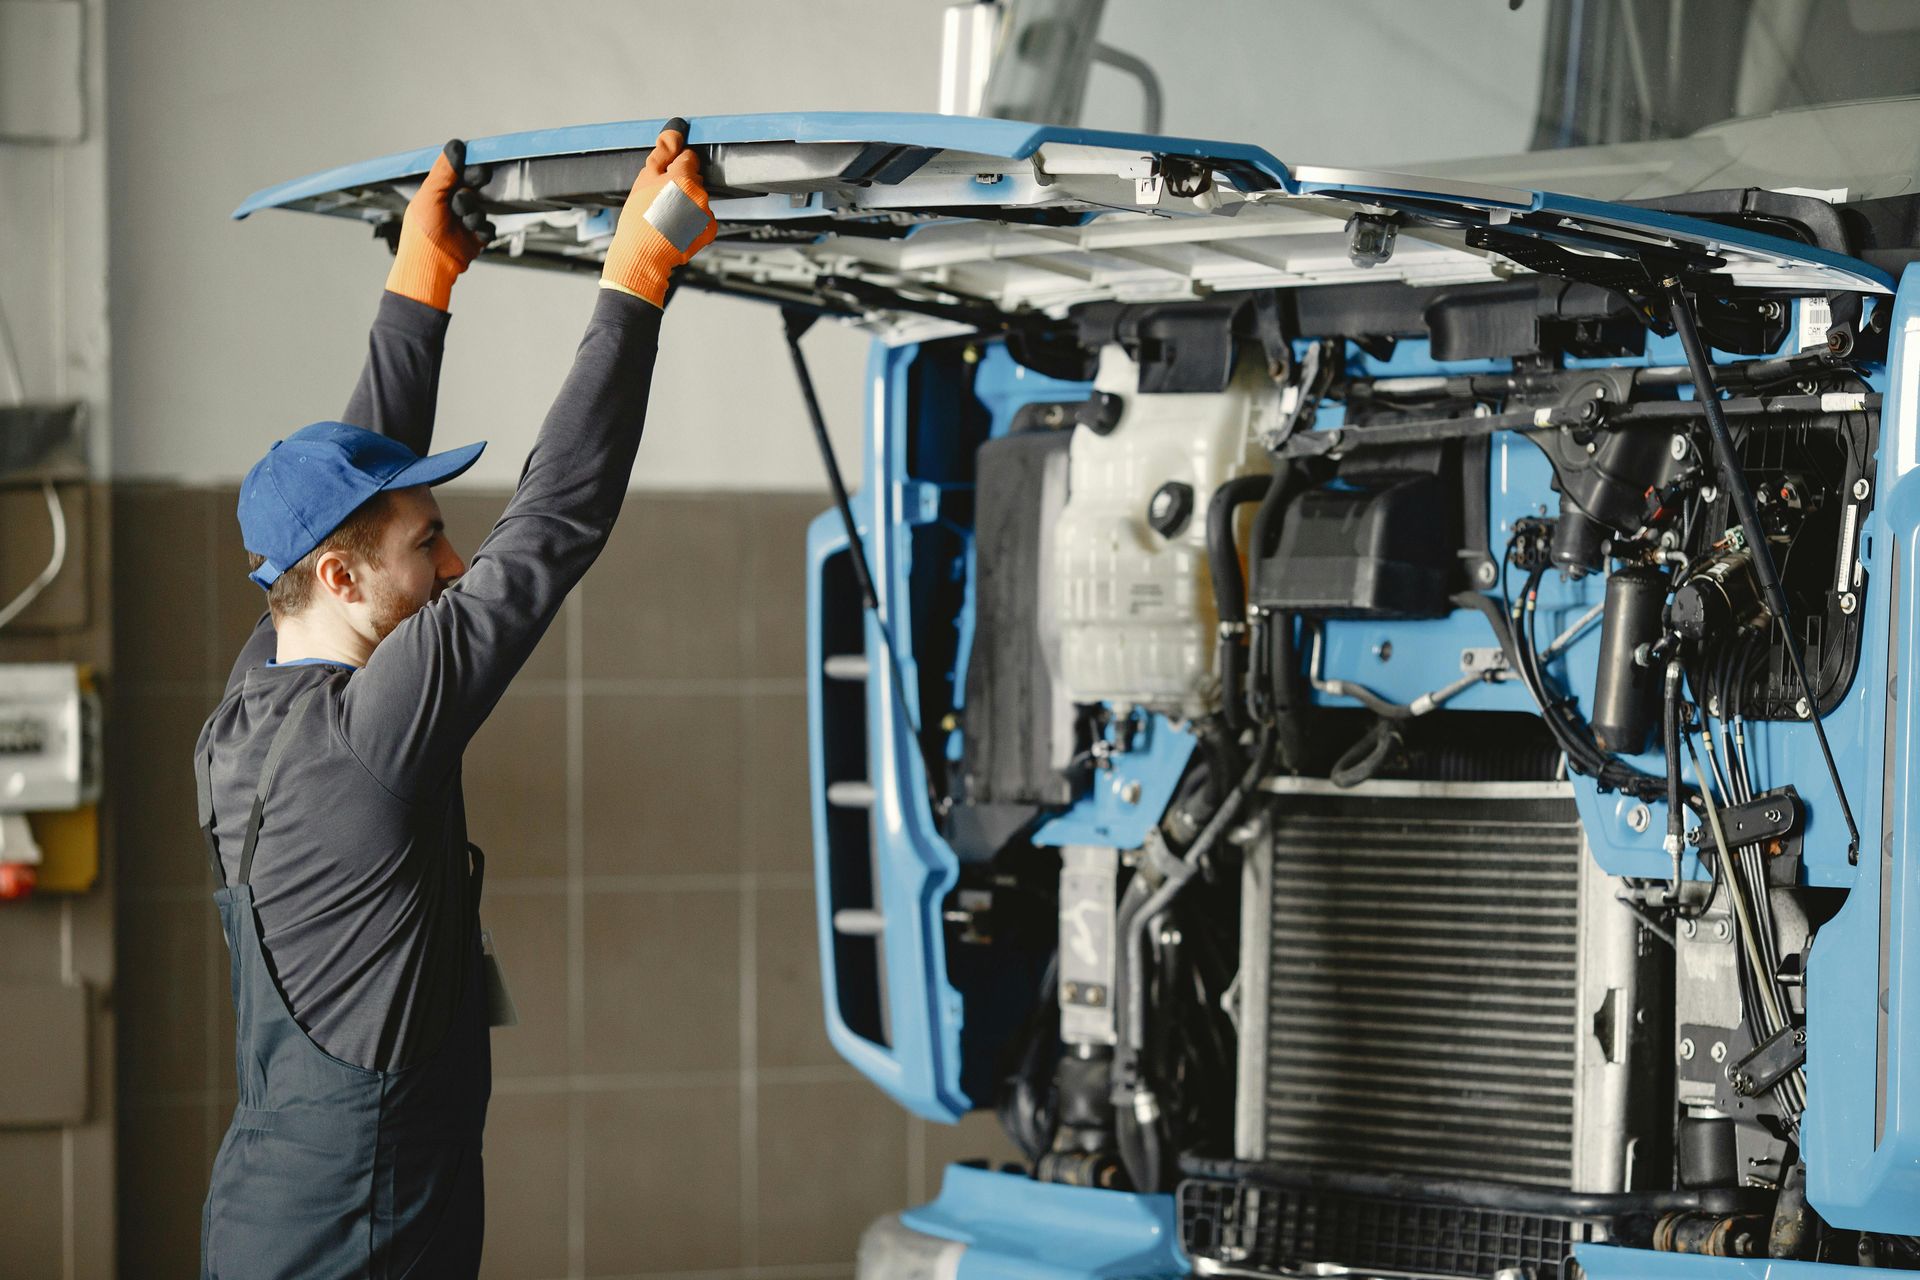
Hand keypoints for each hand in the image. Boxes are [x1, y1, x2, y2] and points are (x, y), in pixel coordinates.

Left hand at [386, 139, 495, 311]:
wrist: (430, 264)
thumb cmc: (421, 231)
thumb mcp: (430, 195)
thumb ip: (444, 170)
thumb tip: (456, 144)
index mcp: (437, 191)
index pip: (458, 172)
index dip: (468, 169)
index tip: (476, 168)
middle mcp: (451, 204)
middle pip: (473, 189)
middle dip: (472, 193)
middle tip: (467, 195)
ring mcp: (464, 221)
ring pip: (482, 208)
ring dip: (474, 214)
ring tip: (464, 222)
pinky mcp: (476, 238)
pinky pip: (489, 228)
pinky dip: (482, 230)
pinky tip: (473, 234)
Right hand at [600, 118, 717, 307]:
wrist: (641, 256)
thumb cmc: (638, 219)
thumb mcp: (644, 179)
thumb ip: (662, 152)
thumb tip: (674, 133)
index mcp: (684, 177)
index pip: (689, 158)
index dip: (676, 167)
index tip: (666, 179)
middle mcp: (700, 194)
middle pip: (694, 180)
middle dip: (681, 186)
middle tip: (661, 202)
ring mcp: (706, 213)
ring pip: (698, 200)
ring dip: (687, 205)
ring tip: (667, 218)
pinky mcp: (709, 230)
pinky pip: (703, 219)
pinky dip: (693, 222)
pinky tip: (676, 228)